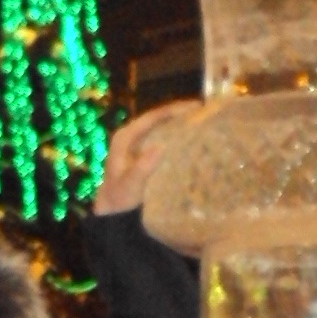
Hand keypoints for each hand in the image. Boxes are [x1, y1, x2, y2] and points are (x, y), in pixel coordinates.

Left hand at [93, 101, 201, 215]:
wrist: (112, 210)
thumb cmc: (120, 198)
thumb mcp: (131, 185)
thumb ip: (143, 167)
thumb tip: (160, 147)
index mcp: (125, 137)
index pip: (152, 117)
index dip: (174, 110)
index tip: (195, 107)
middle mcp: (131, 135)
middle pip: (158, 118)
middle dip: (179, 113)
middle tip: (203, 111)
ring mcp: (136, 143)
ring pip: (160, 127)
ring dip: (179, 123)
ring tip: (201, 120)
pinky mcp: (142, 153)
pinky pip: (161, 138)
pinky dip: (175, 135)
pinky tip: (190, 138)